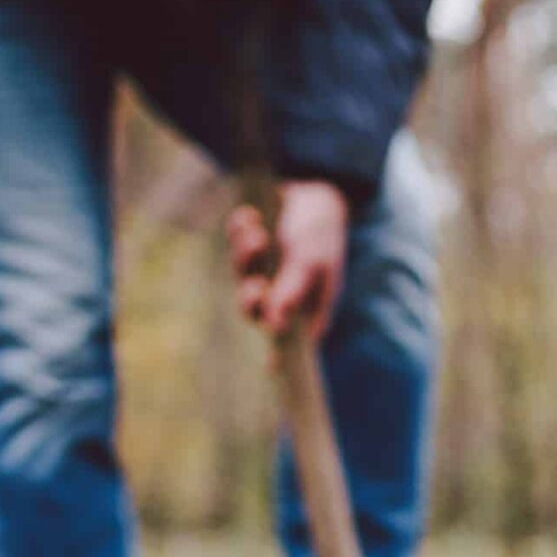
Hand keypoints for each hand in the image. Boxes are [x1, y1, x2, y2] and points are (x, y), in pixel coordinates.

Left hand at [228, 182, 349, 339]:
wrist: (316, 190)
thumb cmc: (322, 231)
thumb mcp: (311, 261)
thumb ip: (292, 289)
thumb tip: (275, 323)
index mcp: (307, 306)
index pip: (290, 339)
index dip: (279, 354)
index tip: (270, 365)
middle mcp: (282, 293)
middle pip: (255, 310)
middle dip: (251, 297)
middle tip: (257, 285)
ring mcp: (263, 271)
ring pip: (241, 275)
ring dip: (245, 255)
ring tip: (257, 234)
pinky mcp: (249, 248)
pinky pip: (234, 245)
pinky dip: (239, 231)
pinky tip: (250, 216)